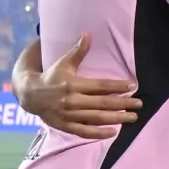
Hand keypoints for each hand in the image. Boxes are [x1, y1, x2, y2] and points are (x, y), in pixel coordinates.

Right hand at [19, 35, 139, 139]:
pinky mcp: (66, 126)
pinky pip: (85, 131)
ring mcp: (70, 115)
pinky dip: (99, 133)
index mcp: (73, 85)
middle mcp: (73, 101)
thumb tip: (88, 34)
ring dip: (116, 118)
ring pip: (97, 118)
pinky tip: (114, 132)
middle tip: (139, 104)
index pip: (101, 86)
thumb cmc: (51, 77)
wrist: (30, 95)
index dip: (118, 86)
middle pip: (103, 103)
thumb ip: (78, 51)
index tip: (133, 86)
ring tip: (132, 117)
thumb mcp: (63, 63)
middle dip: (123, 104)